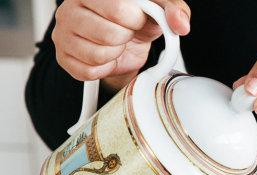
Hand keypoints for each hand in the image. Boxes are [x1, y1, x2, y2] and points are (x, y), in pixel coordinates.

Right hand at [52, 0, 189, 93]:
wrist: (126, 40)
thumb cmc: (138, 19)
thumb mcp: (160, 7)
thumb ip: (174, 8)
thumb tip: (181, 24)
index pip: (120, 9)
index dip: (136, 19)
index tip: (136, 17)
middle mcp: (69, 8)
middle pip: (110, 34)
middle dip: (126, 37)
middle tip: (125, 32)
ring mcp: (62, 33)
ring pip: (99, 55)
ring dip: (116, 54)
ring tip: (116, 44)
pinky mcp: (63, 58)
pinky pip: (89, 71)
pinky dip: (105, 68)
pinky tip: (107, 57)